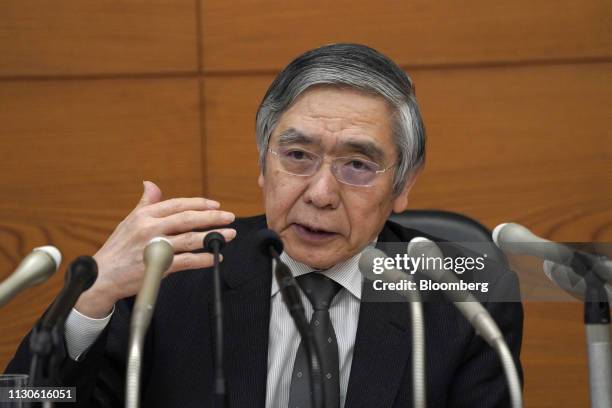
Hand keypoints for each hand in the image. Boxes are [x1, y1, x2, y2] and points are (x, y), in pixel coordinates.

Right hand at [75, 181, 235, 317]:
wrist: (103, 276)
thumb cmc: (118, 249)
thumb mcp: (129, 221)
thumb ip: (145, 203)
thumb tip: (151, 184)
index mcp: (144, 215)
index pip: (177, 204)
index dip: (198, 203)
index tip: (215, 204)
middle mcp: (149, 229)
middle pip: (187, 219)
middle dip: (211, 217)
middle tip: (229, 216)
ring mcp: (154, 248)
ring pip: (190, 239)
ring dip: (213, 236)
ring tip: (229, 234)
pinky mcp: (158, 267)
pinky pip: (187, 261)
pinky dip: (203, 259)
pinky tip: (215, 257)